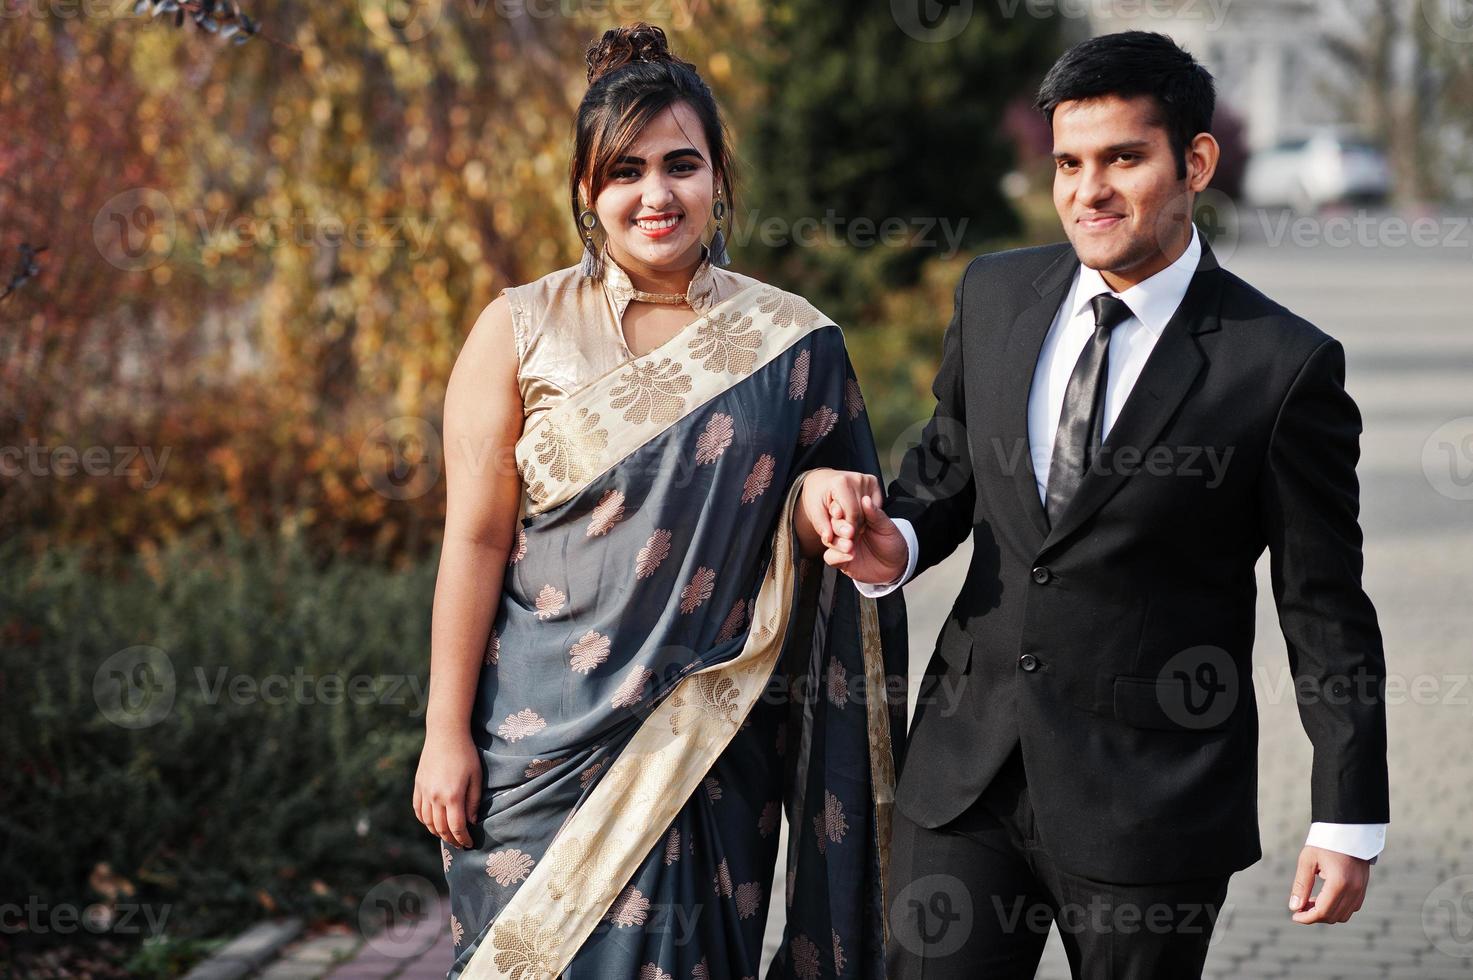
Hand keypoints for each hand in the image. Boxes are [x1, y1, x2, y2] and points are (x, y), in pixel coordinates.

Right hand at [413, 727, 482, 849]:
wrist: (445, 734)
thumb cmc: (466, 754)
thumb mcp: (476, 777)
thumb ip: (473, 801)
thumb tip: (471, 822)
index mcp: (452, 796)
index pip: (456, 827)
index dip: (463, 839)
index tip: (469, 844)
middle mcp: (435, 797)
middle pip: (440, 828)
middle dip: (451, 839)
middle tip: (460, 844)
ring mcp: (424, 791)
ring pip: (427, 822)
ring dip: (437, 832)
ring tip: (447, 835)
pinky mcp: (418, 785)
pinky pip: (418, 810)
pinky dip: (424, 820)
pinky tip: (432, 823)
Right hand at [799, 468, 907, 584]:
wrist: (896, 566)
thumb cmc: (892, 543)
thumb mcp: (887, 527)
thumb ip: (876, 515)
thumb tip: (866, 500)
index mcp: (855, 517)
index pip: (842, 509)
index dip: (840, 509)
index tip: (841, 512)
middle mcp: (846, 529)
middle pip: (832, 524)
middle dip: (838, 527)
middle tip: (849, 532)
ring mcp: (842, 544)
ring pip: (829, 540)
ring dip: (837, 542)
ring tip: (850, 545)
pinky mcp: (840, 560)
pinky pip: (830, 557)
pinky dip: (838, 556)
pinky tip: (850, 556)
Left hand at [1288, 846, 1370, 923]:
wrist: (1347, 830)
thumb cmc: (1325, 843)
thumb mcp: (1307, 861)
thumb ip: (1301, 885)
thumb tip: (1294, 907)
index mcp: (1339, 883)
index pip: (1322, 912)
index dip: (1307, 918)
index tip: (1294, 915)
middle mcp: (1353, 890)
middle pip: (1333, 916)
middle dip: (1314, 916)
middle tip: (1299, 907)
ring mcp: (1361, 890)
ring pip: (1344, 915)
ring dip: (1326, 913)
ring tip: (1309, 901)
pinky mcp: (1363, 888)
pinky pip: (1352, 908)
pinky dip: (1337, 908)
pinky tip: (1323, 898)